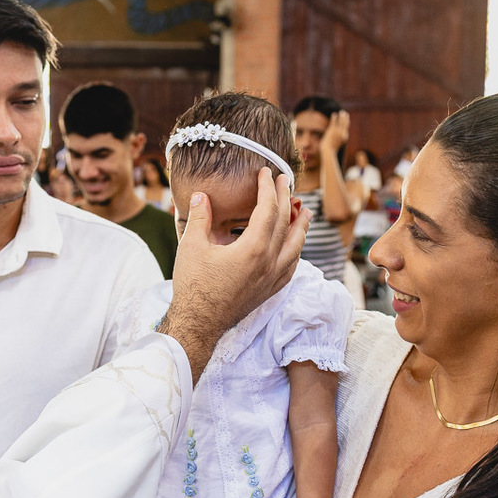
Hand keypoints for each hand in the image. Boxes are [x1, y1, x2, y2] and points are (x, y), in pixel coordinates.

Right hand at [161, 169, 309, 381]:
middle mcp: (269, 263)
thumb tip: (201, 195)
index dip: (268, 188)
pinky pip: (291, 267)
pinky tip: (294, 247)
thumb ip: (200, 217)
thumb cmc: (193, 286)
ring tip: (305, 211)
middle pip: (285, 224)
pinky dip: (296, 251)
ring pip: (295, 247)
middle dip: (286, 199)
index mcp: (253, 249)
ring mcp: (272, 279)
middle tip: (287, 181)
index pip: (268, 210)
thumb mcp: (192, 246)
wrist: (198, 324)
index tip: (266, 173)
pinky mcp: (269, 291)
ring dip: (301, 226)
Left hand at [319, 110, 349, 158]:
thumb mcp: (336, 144)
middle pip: (345, 123)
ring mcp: (337, 131)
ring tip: (341, 112)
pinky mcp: (332, 130)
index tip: (346, 118)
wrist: (328, 151)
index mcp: (344, 137)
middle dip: (345, 117)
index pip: (346, 127)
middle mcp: (342, 133)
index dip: (346, 122)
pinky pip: (334, 122)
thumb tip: (338, 139)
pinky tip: (334, 114)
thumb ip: (338, 140)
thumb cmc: (331, 149)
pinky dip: (334, 117)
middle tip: (344, 113)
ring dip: (341, 116)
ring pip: (341, 121)